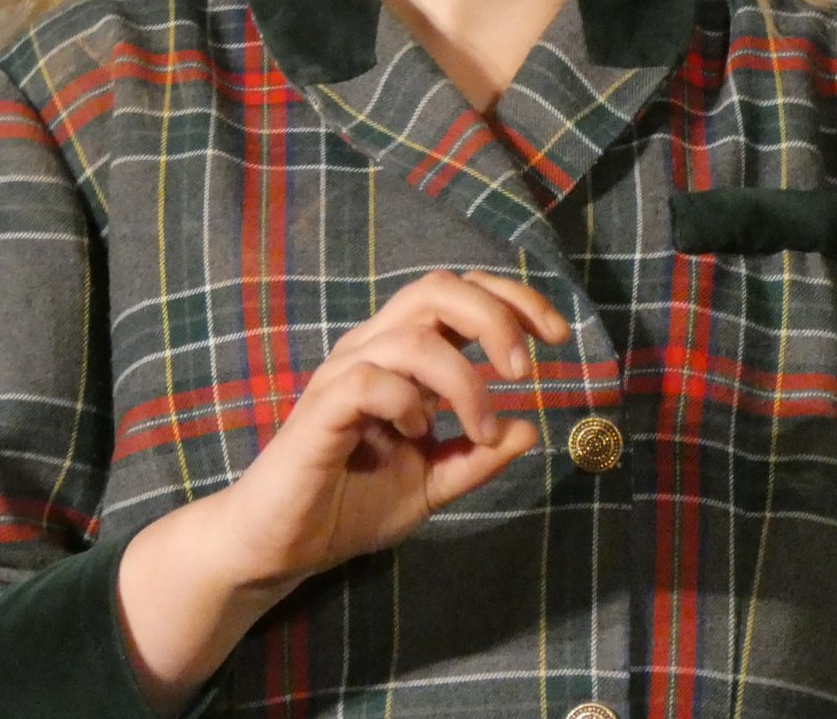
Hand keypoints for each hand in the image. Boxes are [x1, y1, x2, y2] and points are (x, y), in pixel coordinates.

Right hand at [115, 268, 568, 712]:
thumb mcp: (432, 485)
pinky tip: (418, 434)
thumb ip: (476, 458)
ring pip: (413, 334)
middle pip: (437, 288)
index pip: (460, 293)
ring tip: (479, 427)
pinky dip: (409, 400)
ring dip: (463, 379)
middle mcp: (372, 349)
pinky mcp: (321, 409)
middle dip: (494, 316)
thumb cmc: (347, 506)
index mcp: (401, 354)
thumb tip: (530, 428)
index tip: (558, 335)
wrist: (278, 548)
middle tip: (525, 368)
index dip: (513, 300)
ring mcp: (344, 374)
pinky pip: (370, 379)